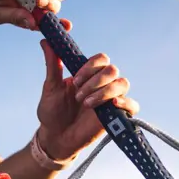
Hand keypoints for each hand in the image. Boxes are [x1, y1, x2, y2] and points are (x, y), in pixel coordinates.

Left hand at [35, 39, 139, 159]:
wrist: (55, 137)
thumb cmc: (52, 112)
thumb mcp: (50, 87)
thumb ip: (52, 64)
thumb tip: (45, 40)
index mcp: (88, 74)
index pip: (101, 59)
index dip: (91, 66)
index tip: (75, 81)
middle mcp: (102, 84)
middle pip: (112, 70)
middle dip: (95, 81)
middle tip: (78, 95)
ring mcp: (111, 99)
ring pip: (122, 83)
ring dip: (104, 92)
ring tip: (86, 104)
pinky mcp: (117, 115)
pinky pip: (133, 105)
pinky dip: (126, 102)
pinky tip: (112, 104)